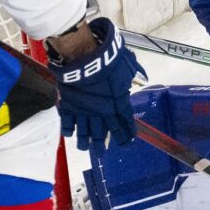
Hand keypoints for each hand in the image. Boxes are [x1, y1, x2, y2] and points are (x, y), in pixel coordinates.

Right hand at [45, 18, 143, 150]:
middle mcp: (102, 112)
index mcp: (118, 103)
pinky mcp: (68, 107)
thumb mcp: (127, 65)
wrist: (85, 56)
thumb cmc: (109, 59)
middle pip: (103, 134)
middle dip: (102, 145)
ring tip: (84, 148)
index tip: (128, 142)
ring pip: (84, 132)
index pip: (125, 123)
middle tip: (102, 153)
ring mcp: (84, 111)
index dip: (127, 134)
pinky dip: (68, 130)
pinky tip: (70, 134)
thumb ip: (133, 72)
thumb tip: (142, 75)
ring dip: (85, 142)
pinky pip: (67, 123)